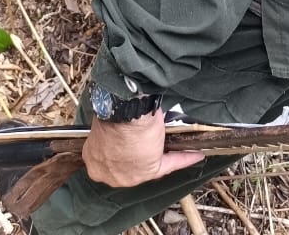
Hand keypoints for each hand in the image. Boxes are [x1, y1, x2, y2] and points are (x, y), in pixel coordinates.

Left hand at [81, 110, 204, 188]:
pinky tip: (194, 154)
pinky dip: (183, 158)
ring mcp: (127, 176)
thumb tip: (124, 115)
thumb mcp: (108, 120)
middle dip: (141, 154)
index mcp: (93, 158)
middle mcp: (107, 173)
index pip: (111, 156)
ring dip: (164, 154)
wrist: (123, 113)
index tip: (133, 142)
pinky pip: (169, 165)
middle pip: (129, 163)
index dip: (124, 147)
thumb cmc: (113, 111)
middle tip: (154, 140)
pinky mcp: (149, 171)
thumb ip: (114, 126)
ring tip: (176, 145)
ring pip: (149, 163)